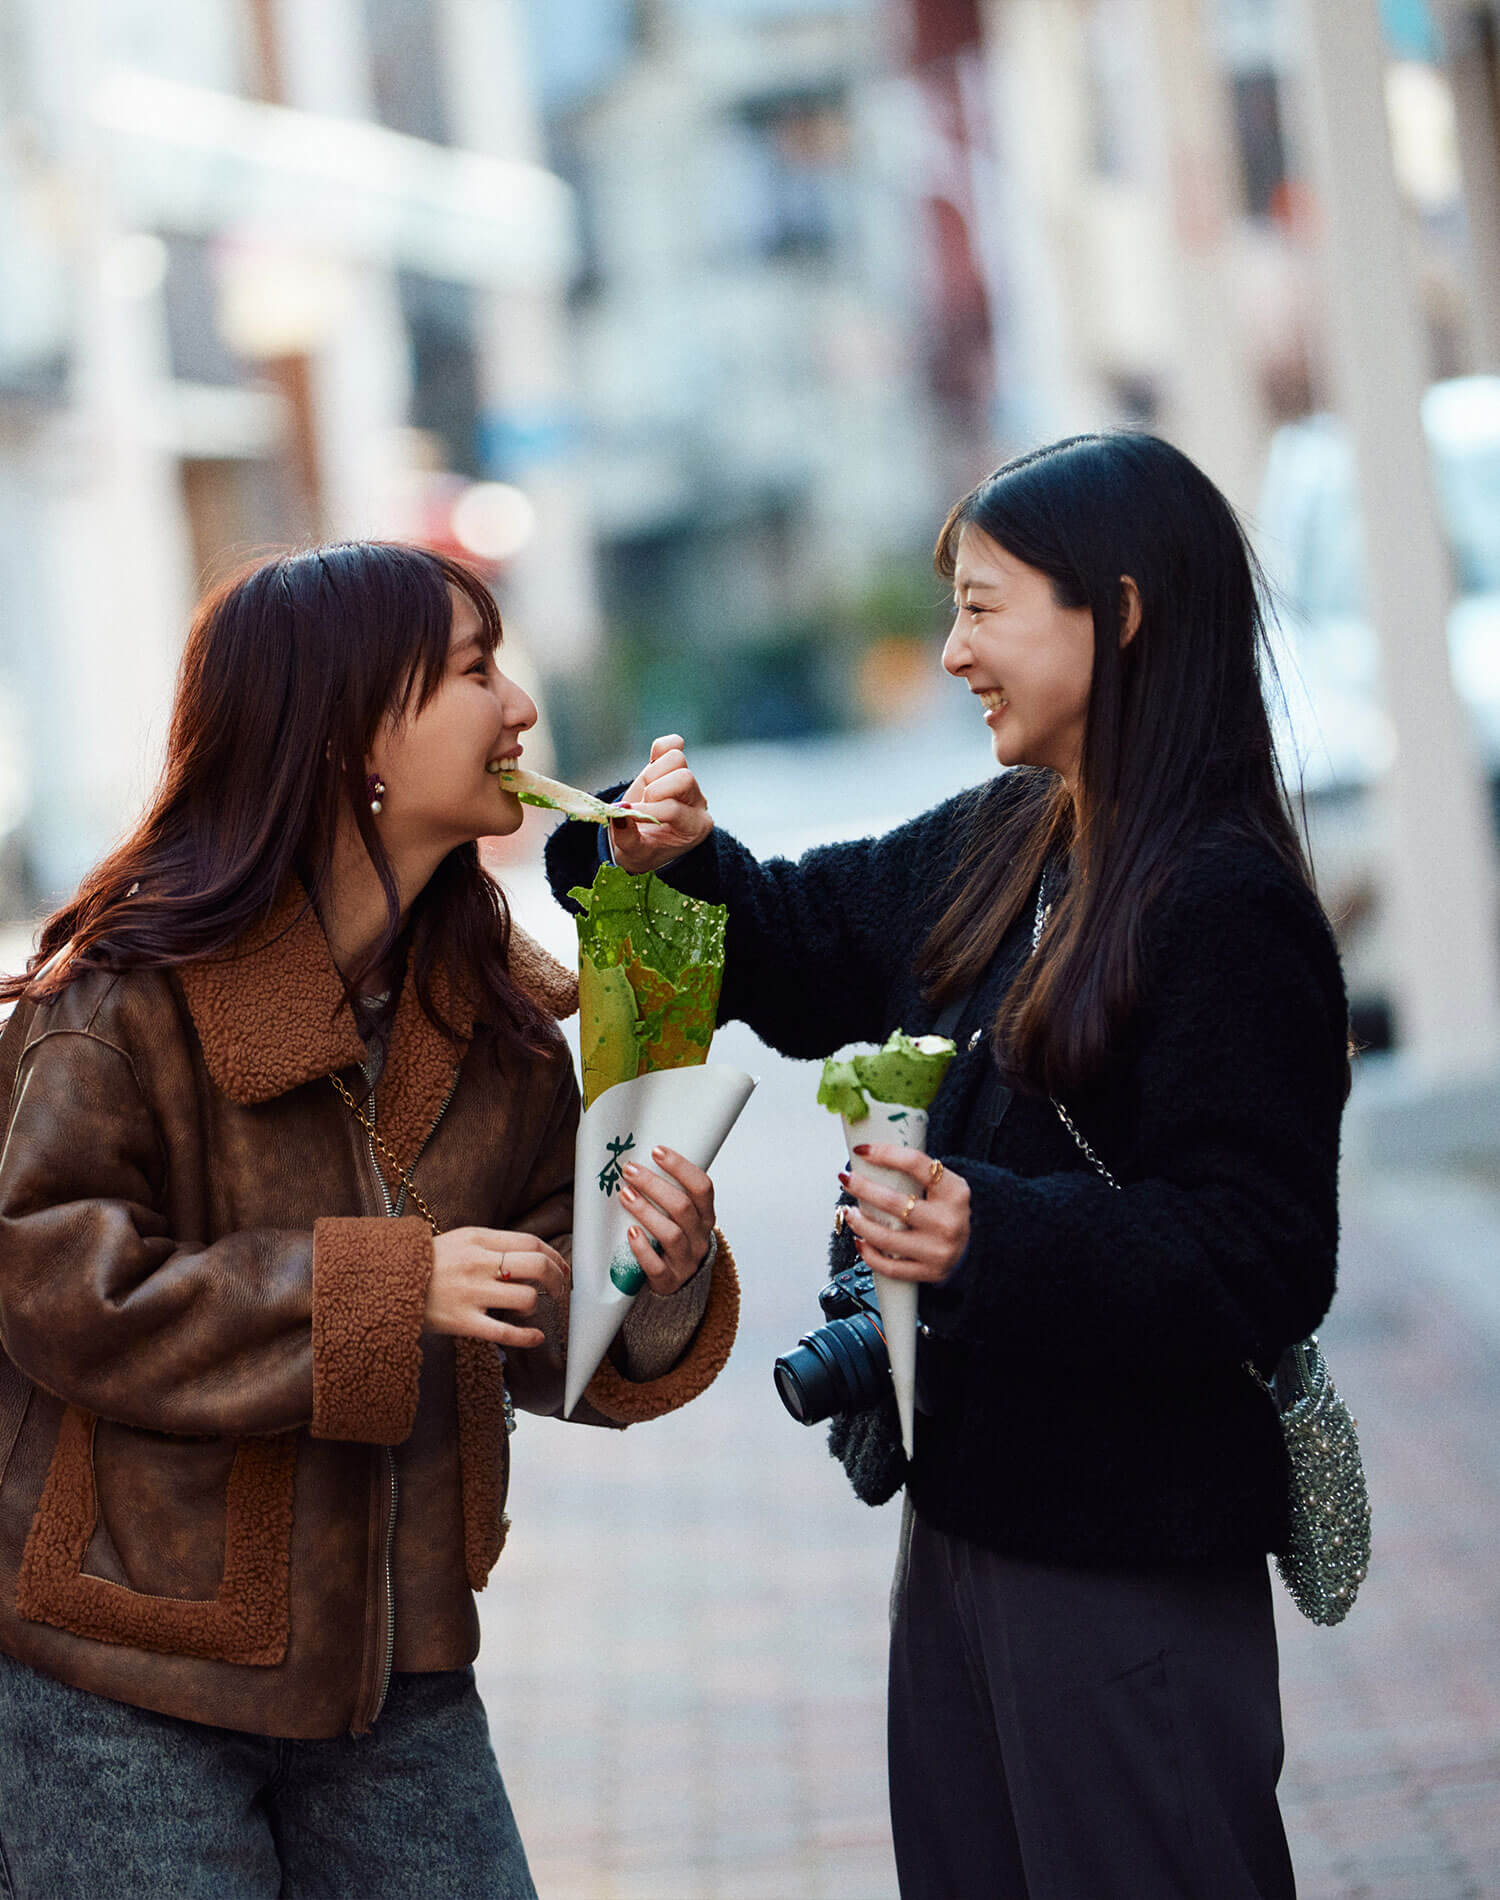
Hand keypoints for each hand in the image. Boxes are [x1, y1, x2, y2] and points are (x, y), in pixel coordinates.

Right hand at [426, 1227, 569, 1346]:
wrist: (386, 1281)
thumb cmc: (427, 1262)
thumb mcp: (460, 1240)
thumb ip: (492, 1244)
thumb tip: (530, 1255)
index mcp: (477, 1240)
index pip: (530, 1242)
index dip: (553, 1256)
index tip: (561, 1267)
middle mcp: (477, 1264)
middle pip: (535, 1266)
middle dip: (556, 1279)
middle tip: (559, 1289)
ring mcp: (470, 1294)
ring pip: (525, 1298)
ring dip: (536, 1306)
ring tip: (529, 1310)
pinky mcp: (462, 1322)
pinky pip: (505, 1333)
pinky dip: (527, 1337)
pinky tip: (536, 1338)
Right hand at [607, 734, 712, 873]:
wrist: (647, 842)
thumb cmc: (643, 851)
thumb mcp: (633, 854)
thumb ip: (626, 837)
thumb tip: (618, 812)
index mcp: (694, 828)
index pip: (673, 809)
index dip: (647, 811)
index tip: (629, 815)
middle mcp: (697, 803)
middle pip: (684, 778)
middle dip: (654, 789)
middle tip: (642, 803)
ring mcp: (688, 782)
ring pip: (677, 759)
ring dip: (653, 773)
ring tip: (645, 791)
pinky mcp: (674, 767)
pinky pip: (673, 744)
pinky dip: (659, 748)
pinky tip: (650, 764)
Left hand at [616, 1145, 715, 1294]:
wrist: (678, 1282)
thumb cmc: (674, 1237)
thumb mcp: (680, 1216)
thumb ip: (668, 1194)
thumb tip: (636, 1163)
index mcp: (705, 1215)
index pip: (702, 1187)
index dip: (681, 1167)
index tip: (656, 1151)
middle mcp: (700, 1236)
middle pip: (682, 1207)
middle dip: (654, 1185)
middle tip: (630, 1171)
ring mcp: (686, 1260)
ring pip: (671, 1234)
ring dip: (646, 1211)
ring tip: (625, 1194)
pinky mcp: (669, 1280)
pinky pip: (657, 1266)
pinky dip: (643, 1249)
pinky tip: (630, 1233)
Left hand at [839, 1145, 970, 1283]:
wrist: (970, 1249)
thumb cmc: (947, 1212)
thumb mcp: (943, 1187)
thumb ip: (915, 1174)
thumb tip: (869, 1157)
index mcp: (954, 1192)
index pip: (916, 1164)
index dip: (885, 1154)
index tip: (863, 1151)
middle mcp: (948, 1221)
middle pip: (894, 1202)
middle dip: (862, 1188)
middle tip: (847, 1179)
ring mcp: (938, 1250)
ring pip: (886, 1237)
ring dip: (859, 1223)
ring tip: (849, 1212)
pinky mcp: (928, 1272)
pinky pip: (889, 1266)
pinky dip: (868, 1253)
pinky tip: (860, 1240)